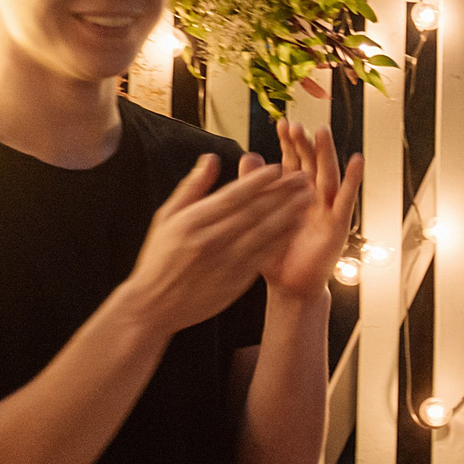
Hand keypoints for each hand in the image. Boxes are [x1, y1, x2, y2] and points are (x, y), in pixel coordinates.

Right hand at [120, 151, 310, 335]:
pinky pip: (265, 255)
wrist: (155, 304)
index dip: (258, 181)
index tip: (278, 167)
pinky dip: (282, 239)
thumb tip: (211, 158)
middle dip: (282, 192)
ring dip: (290, 213)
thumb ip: (192, 188)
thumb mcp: (166, 218)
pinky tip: (297, 226)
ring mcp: (226, 261)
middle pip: (254, 211)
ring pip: (265, 232)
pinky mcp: (237, 279)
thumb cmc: (160, 258)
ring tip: (308, 197)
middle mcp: (211, 240)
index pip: (232, 196)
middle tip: (303, 177)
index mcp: (192, 221)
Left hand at [261, 120, 364, 301]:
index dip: (288, 144)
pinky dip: (352, 180)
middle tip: (296, 124)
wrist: (289, 288)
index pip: (292, 163)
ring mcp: (327, 210)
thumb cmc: (273, 256)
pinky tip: (357, 160)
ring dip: (326, 153)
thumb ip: (254, 188)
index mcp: (293, 197)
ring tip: (321, 131)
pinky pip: (346, 199)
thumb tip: (249, 156)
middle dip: (304, 144)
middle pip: (311, 165)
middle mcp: (313, 199)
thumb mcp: (257, 218)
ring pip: (327, 175)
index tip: (282, 123)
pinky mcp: (338, 225)